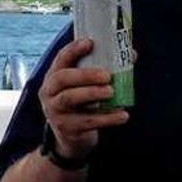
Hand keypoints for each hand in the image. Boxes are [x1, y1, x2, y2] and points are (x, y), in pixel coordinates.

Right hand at [36, 37, 128, 160]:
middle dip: (84, 74)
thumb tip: (131, 54)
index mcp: (54, 78)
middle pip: (62, 78)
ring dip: (92, 93)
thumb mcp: (85, 87)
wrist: (71, 139)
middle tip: (107, 75)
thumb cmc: (81, 105)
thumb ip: (102, 70)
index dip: (73, 50)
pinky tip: (123, 115)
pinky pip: (87, 121)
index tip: (90, 42)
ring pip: (70, 98)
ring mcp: (56, 111)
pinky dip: (107, 118)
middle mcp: (50, 93)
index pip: (60, 59)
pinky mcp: (67, 128)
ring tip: (112, 92)